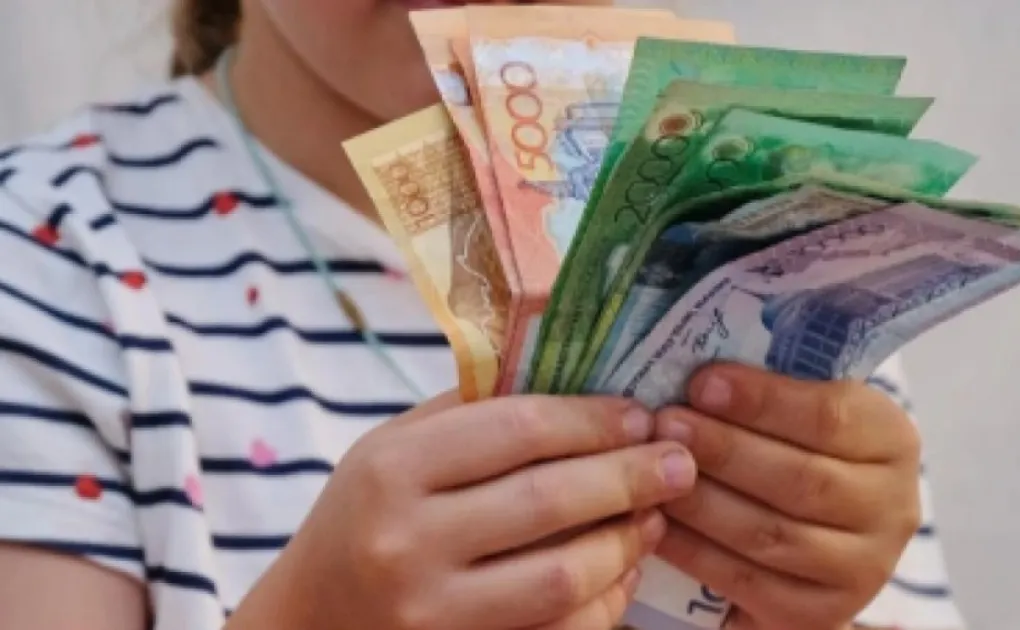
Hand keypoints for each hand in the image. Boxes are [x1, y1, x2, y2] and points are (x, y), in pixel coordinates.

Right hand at [229, 391, 697, 629]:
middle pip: (550, 501)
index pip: (518, 429)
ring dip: (626, 543)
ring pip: (563, 578)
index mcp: (393, 468)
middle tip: (679, 461)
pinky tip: (622, 572)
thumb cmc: (361, 518)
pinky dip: (604, 604)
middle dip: (630, 477)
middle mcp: (407, 541)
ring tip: (655, 516)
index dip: (593, 420)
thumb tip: (578, 377)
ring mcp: (432, 612)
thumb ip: (472, 413)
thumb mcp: (392, 448)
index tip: (640, 413)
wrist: (308, 622)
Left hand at [651, 364, 921, 629]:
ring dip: (704, 502)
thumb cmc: (799, 446)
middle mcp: (892, 508)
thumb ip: (770, 390)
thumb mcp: (804, 407)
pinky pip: (751, 583)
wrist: (820, 527)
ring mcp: (863, 569)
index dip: (762, 400)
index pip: (831, 417)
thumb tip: (699, 371)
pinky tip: (660, 524)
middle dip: (724, 450)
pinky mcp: (822, 613)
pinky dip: (698, 554)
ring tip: (653, 471)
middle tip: (666, 425)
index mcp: (892, 440)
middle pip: (800, 480)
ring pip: (773, 535)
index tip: (701, 383)